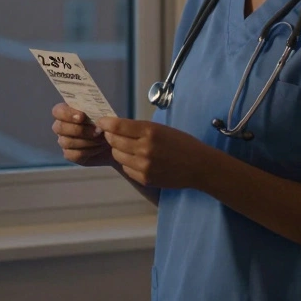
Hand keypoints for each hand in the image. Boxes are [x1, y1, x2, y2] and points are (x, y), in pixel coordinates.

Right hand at [52, 103, 113, 166]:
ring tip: (102, 139)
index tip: (82, 116)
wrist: (113, 140)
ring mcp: (64, 141)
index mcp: (67, 112)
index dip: (67, 114)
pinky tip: (98, 148)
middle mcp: (62, 126)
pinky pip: (73, 154)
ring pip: (66, 142)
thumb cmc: (105, 123)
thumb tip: (96, 116)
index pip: (58, 111)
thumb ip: (96, 112)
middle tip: (97, 131)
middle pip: (59, 127)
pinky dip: (88, 151)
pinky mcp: (70, 155)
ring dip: (86, 141)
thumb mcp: (103, 114)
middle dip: (79, 129)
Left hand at [96, 117, 212, 189]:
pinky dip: (128, 163)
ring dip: (119, 150)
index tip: (102, 122)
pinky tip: (137, 159)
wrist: (199, 166)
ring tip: (128, 147)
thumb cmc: (182, 143)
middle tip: (113, 134)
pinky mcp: (145, 178)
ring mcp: (144, 165)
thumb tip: (116, 127)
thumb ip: (139, 128)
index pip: (118, 126)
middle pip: (114, 141)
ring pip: (117, 156)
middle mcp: (144, 148)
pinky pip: (126, 168)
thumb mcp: (161, 129)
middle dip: (111, 136)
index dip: (106, 123)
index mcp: (150, 131)